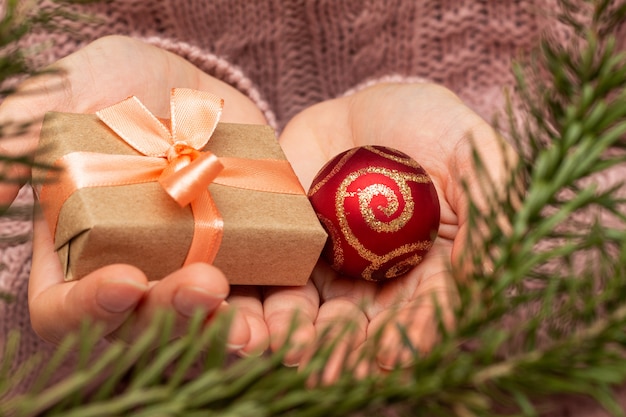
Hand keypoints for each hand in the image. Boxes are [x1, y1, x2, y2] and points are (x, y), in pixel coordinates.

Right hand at [0, 35, 267, 352]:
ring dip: (221, 332)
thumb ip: (26, 132)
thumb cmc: (126, 86)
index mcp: (79, 251)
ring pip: (199, 327)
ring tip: (248, 323)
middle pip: (140, 326)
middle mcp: (134, 273)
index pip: (65, 308)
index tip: (122, 281)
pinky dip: (267, 319)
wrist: (198, 90)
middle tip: (204, 286)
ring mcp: (190, 272)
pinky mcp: (241, 265)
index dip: (87, 308)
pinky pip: (254, 307)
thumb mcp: (75, 91)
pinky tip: (281, 317)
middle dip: (170, 315)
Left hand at [264, 82, 514, 382]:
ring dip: (297, 338)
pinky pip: (274, 283)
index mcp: (429, 269)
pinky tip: (247, 319)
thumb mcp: (476, 155)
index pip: (423, 314)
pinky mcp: (292, 248)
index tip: (390, 355)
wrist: (368, 101)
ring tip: (283, 346)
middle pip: (363, 327)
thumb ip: (487, 210)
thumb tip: (480, 276)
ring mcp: (333, 266)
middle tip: (327, 368)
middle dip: (344, 350)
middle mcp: (379, 279)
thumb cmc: (434, 124)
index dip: (409, 337)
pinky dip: (260, 306)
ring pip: (313, 315)